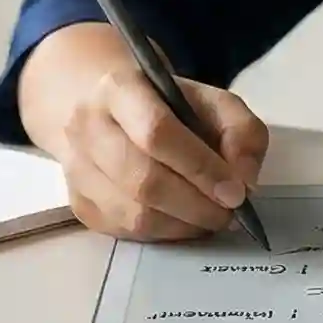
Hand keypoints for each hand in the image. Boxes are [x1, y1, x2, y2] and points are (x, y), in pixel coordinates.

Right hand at [19, 24, 269, 241]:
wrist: (102, 106)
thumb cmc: (164, 104)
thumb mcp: (210, 99)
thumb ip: (241, 131)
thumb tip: (245, 180)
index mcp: (119, 88)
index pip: (157, 132)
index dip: (200, 167)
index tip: (236, 191)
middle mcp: (86, 127)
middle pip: (143, 180)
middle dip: (196, 205)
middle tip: (228, 213)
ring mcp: (77, 168)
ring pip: (134, 214)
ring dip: (183, 224)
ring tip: (210, 218)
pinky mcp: (78, 203)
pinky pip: (126, 232)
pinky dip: (164, 234)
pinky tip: (183, 220)